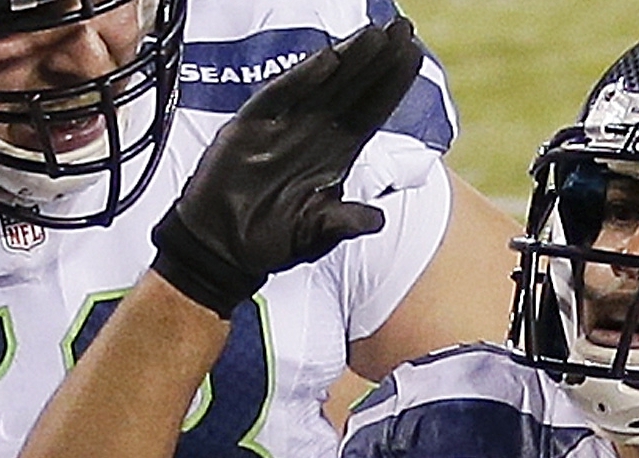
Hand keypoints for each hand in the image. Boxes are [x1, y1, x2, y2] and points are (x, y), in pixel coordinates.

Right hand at [151, 19, 425, 316]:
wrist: (224, 248)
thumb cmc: (272, 239)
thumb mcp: (315, 235)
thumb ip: (344, 223)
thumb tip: (377, 219)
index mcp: (336, 154)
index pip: (371, 111)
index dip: (392, 85)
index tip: (414, 56)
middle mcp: (314, 133)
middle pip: (353, 89)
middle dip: (379, 60)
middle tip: (404, 29)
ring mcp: (283, 126)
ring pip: (323, 85)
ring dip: (349, 59)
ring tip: (376, 34)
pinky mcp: (251, 126)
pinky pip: (281, 96)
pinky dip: (303, 78)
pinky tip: (328, 59)